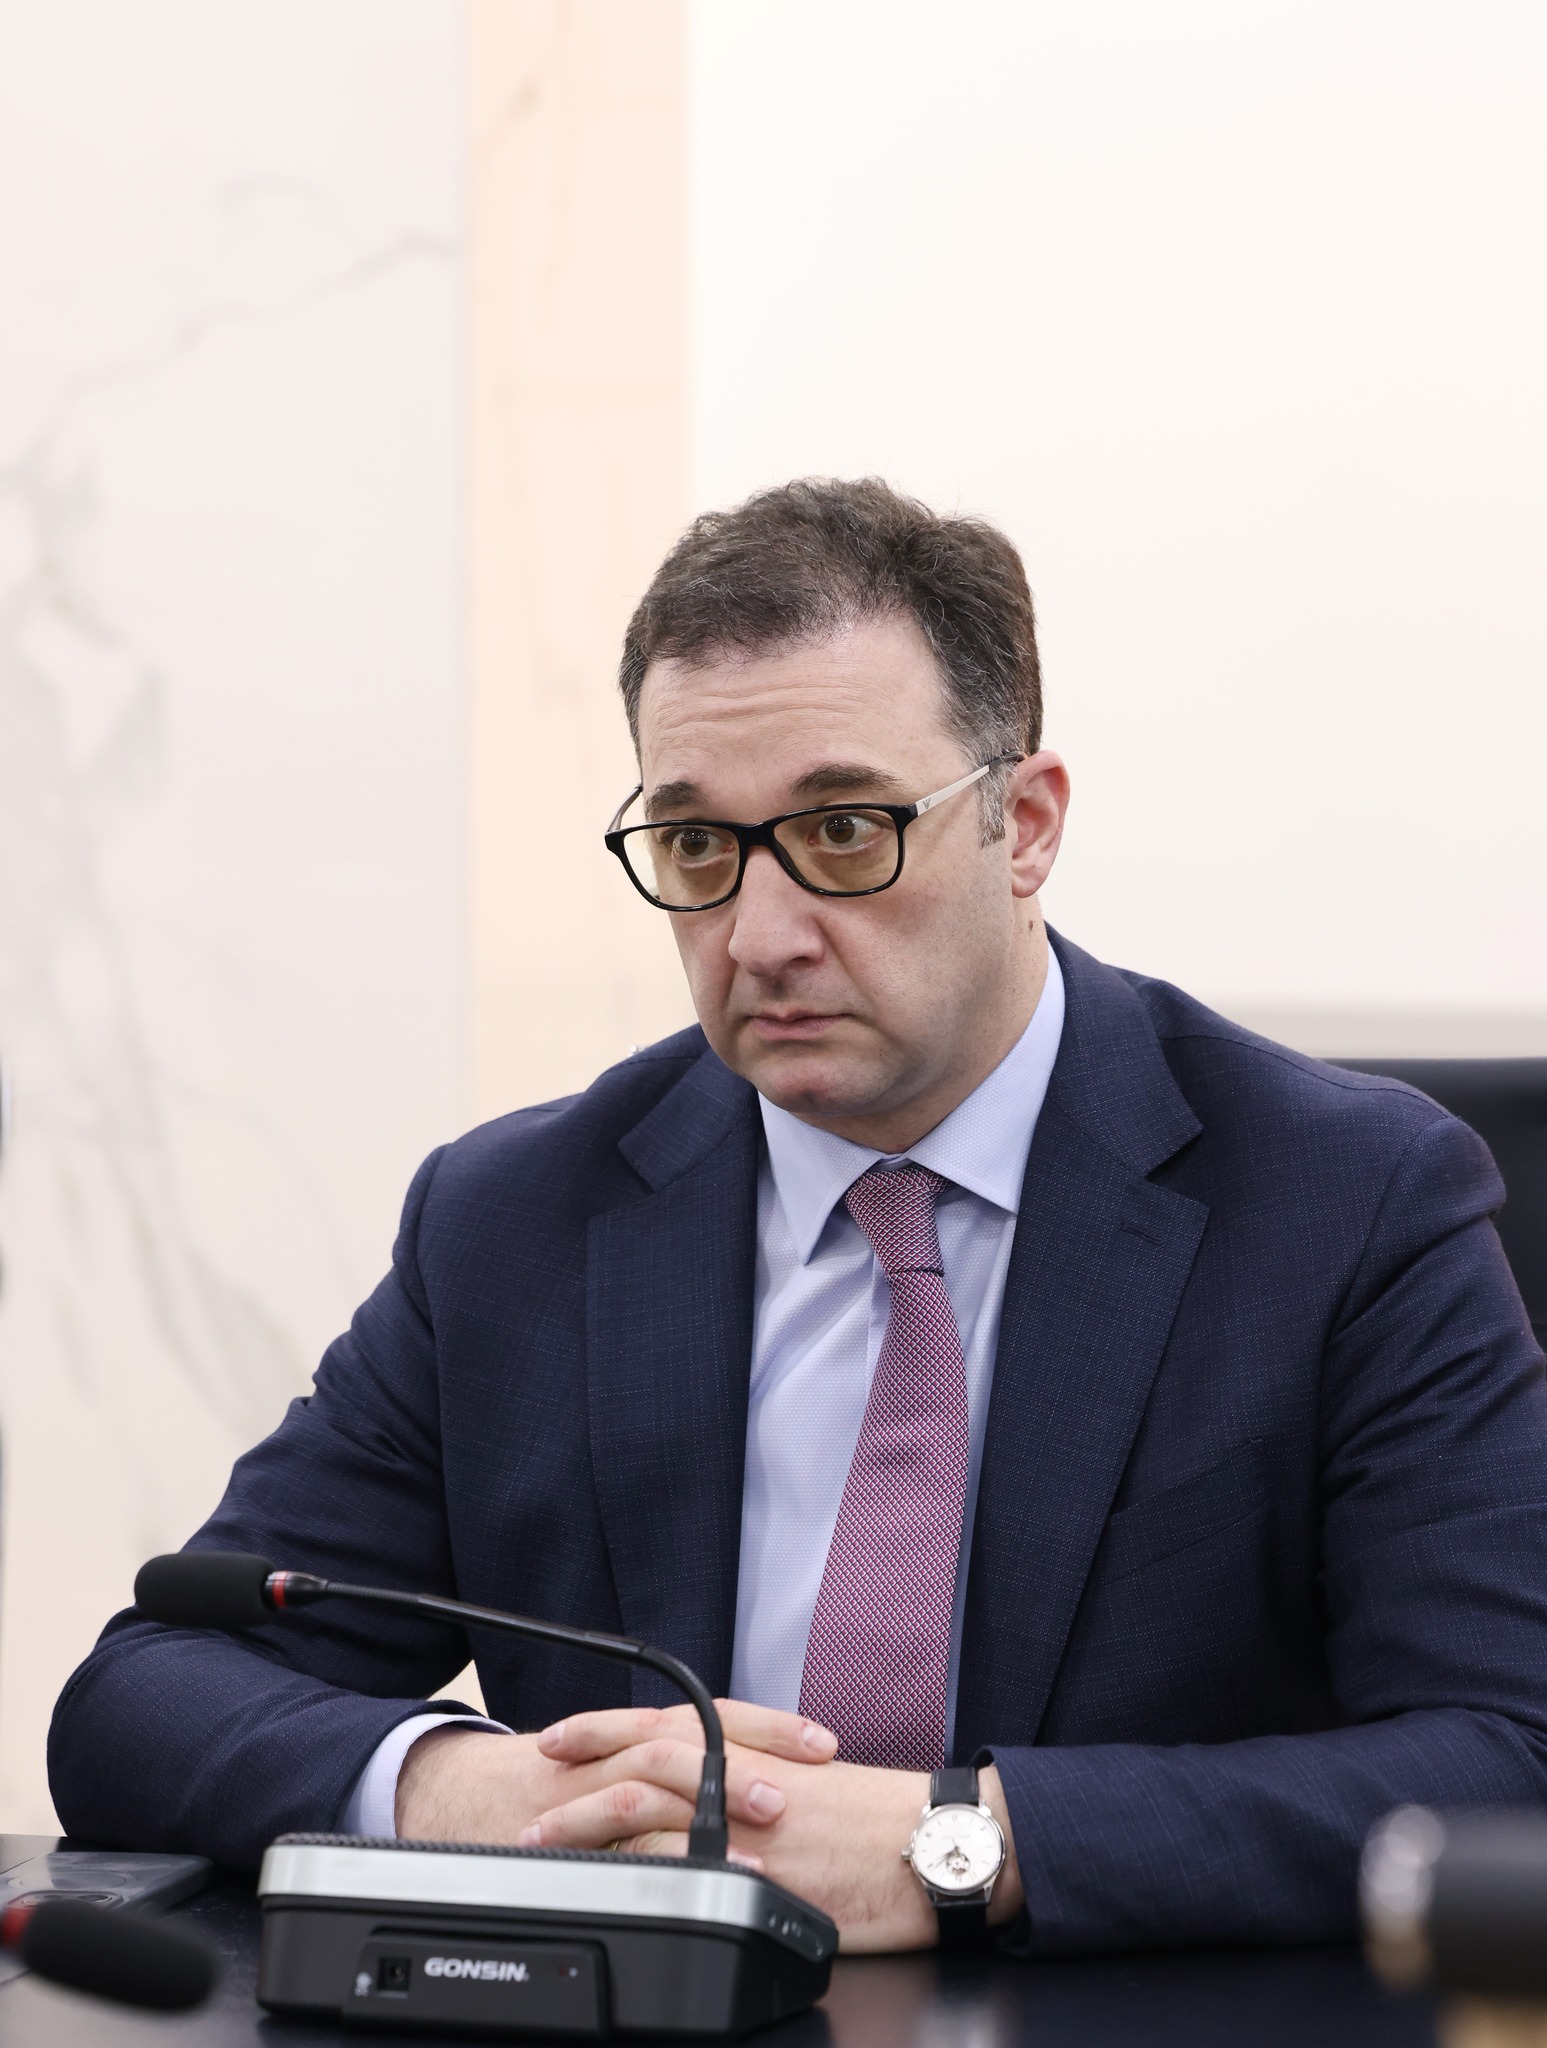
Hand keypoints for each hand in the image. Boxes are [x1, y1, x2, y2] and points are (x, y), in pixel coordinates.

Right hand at [393, 1701, 833, 1853]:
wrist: (449, 1792)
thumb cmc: (541, 1782)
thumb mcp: (610, 1762)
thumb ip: (670, 1769)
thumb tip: (752, 1782)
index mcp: (634, 1732)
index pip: (709, 1714)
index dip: (768, 1724)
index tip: (822, 1742)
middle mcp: (614, 1752)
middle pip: (686, 1739)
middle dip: (746, 1758)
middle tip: (798, 1787)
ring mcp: (588, 1794)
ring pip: (651, 1787)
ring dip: (710, 1809)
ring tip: (762, 1839)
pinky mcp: (566, 1836)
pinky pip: (615, 1846)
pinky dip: (660, 1859)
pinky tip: (700, 1879)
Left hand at [525, 1702, 1023, 1951]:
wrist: (934, 1841)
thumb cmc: (887, 1822)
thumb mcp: (813, 1790)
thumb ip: (758, 1788)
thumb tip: (726, 1800)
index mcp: (752, 1750)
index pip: (666, 1723)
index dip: (608, 1726)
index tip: (564, 1734)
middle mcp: (739, 1774)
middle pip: (641, 1759)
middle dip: (581, 1772)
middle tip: (534, 1785)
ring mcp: (742, 1823)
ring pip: (645, 1809)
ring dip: (586, 1823)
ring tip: (541, 1842)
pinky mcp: (753, 1869)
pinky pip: (678, 1865)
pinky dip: (632, 1872)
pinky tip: (600, 1887)